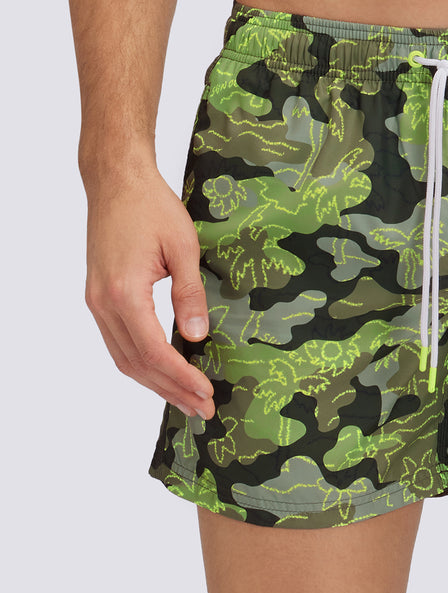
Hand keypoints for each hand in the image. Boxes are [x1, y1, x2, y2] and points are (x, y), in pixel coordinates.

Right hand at [84, 165, 215, 419]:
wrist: (116, 182)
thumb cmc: (151, 207)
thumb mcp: (184, 247)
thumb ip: (190, 294)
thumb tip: (197, 337)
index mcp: (124, 293)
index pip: (153, 351)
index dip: (181, 377)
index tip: (206, 393)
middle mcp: (103, 304)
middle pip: (137, 364)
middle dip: (171, 390)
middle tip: (203, 410)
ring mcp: (97, 303)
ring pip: (124, 359)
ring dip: (156, 383)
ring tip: (187, 401)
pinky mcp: (100, 298)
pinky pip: (119, 343)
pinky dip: (142, 365)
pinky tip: (164, 374)